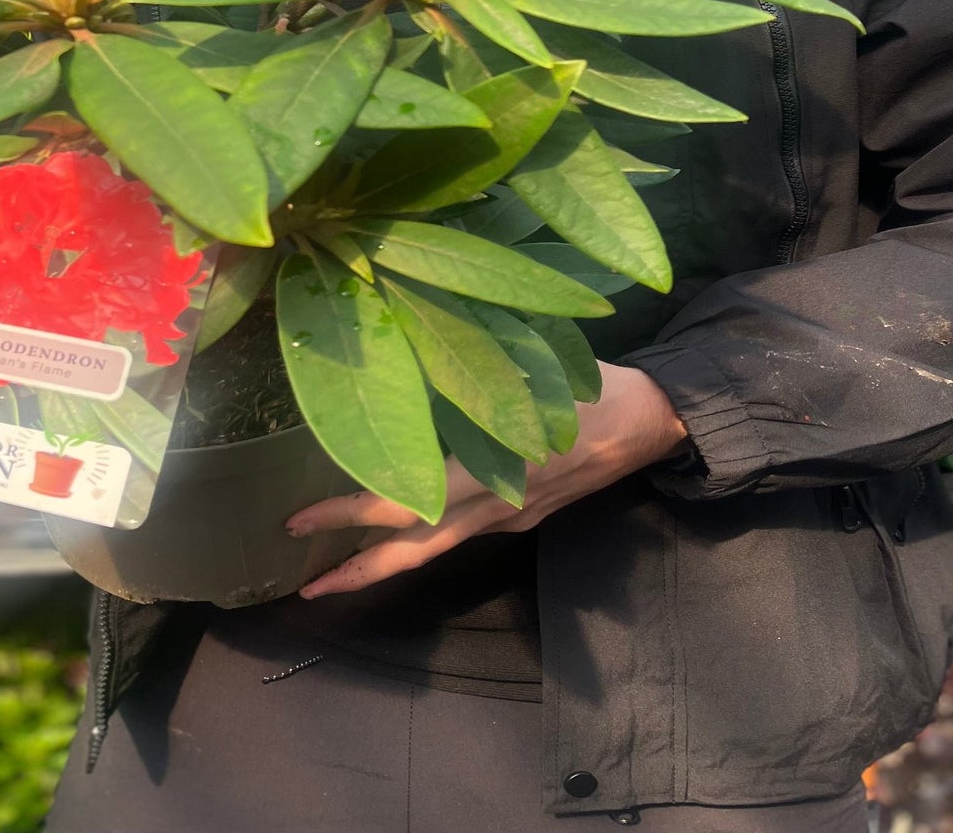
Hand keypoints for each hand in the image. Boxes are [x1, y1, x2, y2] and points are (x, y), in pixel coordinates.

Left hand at [286, 362, 688, 597]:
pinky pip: (462, 531)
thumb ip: (469, 384)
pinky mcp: (522, 515)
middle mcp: (495, 506)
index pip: (403, 505)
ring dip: (384, 562)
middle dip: (356, 572)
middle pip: (413, 551)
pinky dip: (422, 536)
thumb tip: (401, 367)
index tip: (298, 520)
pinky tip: (397, 527)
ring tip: (336, 568)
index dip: (347, 515)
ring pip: (436, 548)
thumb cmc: (589, 384)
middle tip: (304, 584)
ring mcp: (511, 517)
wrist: (655, 419)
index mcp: (490, 471)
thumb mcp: (528, 372)